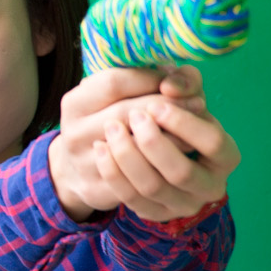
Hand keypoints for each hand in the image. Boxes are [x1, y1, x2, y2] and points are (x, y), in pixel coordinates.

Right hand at [49, 67, 210, 221]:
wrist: (82, 168)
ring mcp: (82, 165)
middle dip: (167, 106)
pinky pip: (136, 183)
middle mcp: (72, 134)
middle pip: (125, 114)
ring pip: (135, 151)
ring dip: (173, 138)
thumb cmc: (114, 121)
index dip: (150, 79)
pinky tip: (183, 157)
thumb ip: (156, 78)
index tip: (177, 81)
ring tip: (193, 130)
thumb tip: (176, 84)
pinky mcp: (96, 192)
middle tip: (198, 104)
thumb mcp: (126, 93)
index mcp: (74, 103)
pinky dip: (164, 169)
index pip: (113, 83)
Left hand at [94, 69, 239, 221]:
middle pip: (181, 171)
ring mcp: (181, 205)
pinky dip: (113, 171)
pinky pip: (129, 198)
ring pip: (152, 187)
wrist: (151, 152)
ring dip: (128, 155)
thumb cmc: (171, 119)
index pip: (213, 143)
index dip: (184, 123)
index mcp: (226, 157)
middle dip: (153, 141)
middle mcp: (210, 187)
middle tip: (132, 117)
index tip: (157, 103)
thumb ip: (184, 82)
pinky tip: (100, 147)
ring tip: (111, 128)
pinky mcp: (153, 213)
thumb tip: (169, 83)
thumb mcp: (184, 97)